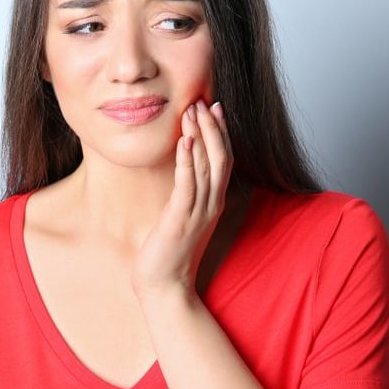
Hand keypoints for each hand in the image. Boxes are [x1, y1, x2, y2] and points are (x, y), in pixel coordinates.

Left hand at [130, 98, 233, 298]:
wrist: (164, 286)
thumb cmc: (168, 252)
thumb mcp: (181, 216)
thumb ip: (186, 194)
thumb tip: (182, 171)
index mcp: (212, 202)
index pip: (224, 160)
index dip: (221, 133)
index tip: (214, 107)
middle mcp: (210, 205)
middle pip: (221, 158)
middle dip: (213, 128)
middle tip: (204, 101)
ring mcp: (198, 212)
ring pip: (207, 167)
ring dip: (201, 137)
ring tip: (193, 112)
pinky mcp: (180, 220)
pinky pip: (188, 186)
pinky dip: (187, 162)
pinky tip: (184, 143)